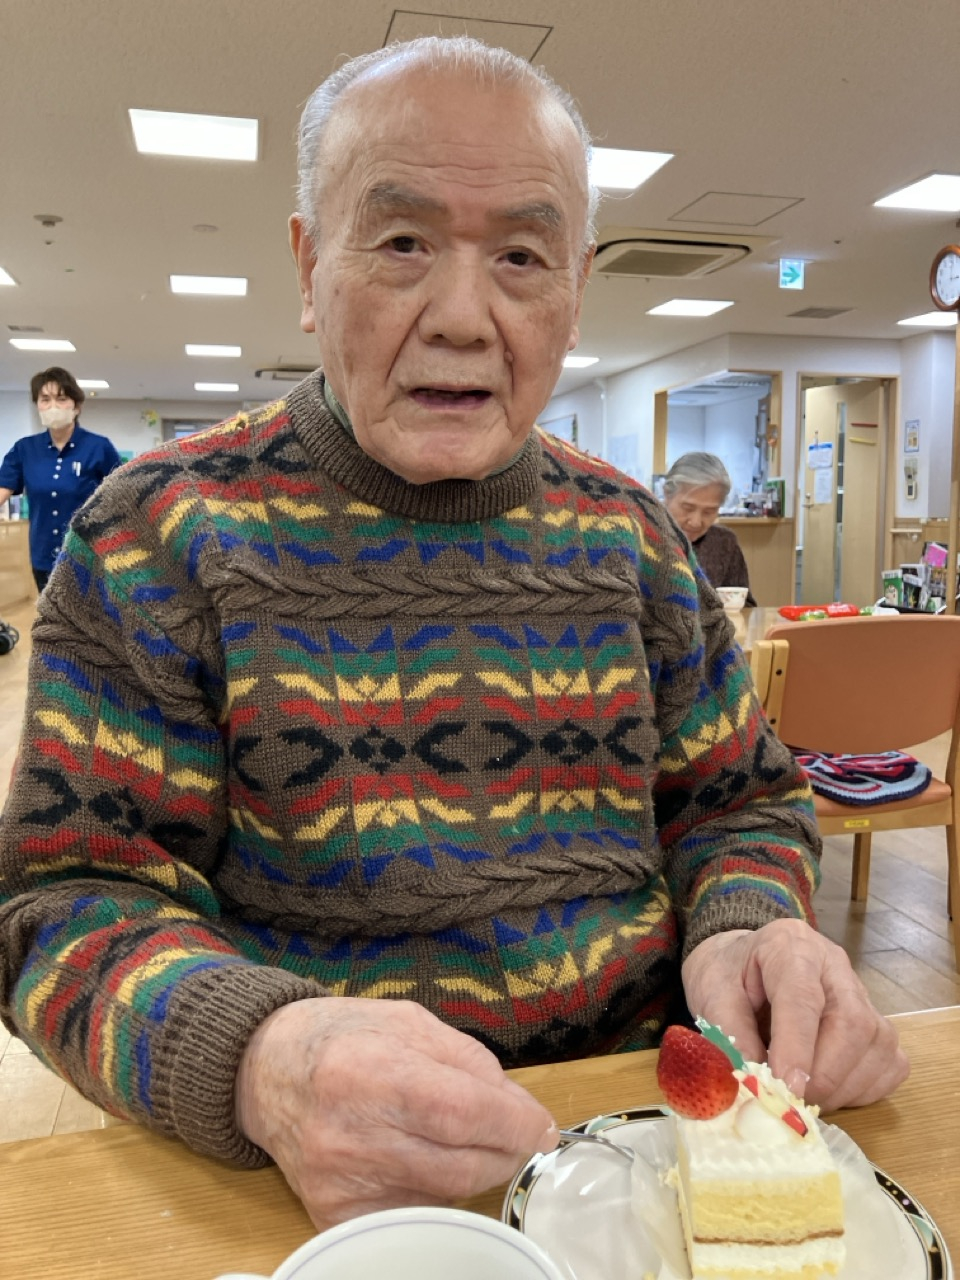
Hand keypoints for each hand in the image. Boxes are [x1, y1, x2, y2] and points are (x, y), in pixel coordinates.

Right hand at [235, 997, 557, 1227]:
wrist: (263, 1072)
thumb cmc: (340, 1037)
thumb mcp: (407, 1020)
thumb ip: (468, 1060)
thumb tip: (519, 1108)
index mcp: (368, 1068)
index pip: (461, 1110)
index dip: (514, 1123)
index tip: (541, 1126)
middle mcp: (349, 1130)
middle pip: (460, 1162)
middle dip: (505, 1149)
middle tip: (517, 1132)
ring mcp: (339, 1180)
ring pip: (444, 1193)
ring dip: (472, 1167)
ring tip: (460, 1134)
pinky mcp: (333, 1213)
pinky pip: (414, 1212)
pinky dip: (434, 1188)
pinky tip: (420, 1155)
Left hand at [680, 919, 909, 1109]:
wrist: (745, 964)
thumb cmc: (730, 977)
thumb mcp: (712, 992)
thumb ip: (730, 1033)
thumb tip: (756, 1082)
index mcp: (790, 946)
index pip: (803, 997)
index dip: (798, 1046)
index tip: (786, 1087)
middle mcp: (834, 965)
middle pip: (852, 1022)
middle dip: (824, 1074)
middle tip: (792, 1101)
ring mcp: (863, 993)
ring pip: (876, 1045)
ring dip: (842, 1087)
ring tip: (804, 1098)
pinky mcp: (878, 1024)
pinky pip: (890, 1064)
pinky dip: (863, 1090)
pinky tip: (831, 1091)